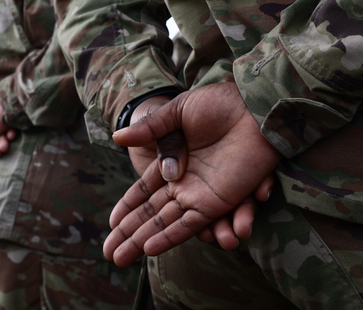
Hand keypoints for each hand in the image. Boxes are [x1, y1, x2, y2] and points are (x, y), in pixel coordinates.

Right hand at [104, 82, 281, 266]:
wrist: (253, 107)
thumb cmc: (219, 104)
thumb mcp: (177, 113)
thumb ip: (150, 130)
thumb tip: (116, 138)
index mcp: (172, 163)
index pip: (143, 192)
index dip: (127, 209)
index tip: (110, 224)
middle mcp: (184, 184)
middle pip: (151, 215)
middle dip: (129, 235)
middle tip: (109, 255)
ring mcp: (200, 194)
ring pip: (166, 224)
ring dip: (144, 242)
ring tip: (122, 258)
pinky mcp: (218, 200)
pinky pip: (191, 223)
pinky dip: (171, 236)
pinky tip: (151, 248)